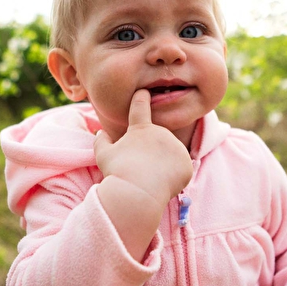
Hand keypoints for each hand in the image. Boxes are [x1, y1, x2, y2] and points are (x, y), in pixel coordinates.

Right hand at [94, 89, 192, 206]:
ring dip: (164, 164)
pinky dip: (174, 177)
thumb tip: (100, 132)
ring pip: (171, 155)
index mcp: (141, 129)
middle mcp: (162, 133)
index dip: (141, 98)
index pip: (140, 106)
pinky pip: (181, 169)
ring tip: (151, 179)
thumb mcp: (103, 155)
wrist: (137, 193)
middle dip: (153, 152)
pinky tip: (163, 184)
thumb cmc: (118, 173)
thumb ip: (101, 141)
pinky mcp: (186, 163)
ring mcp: (176, 147)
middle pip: (158, 141)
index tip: (144, 92)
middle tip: (141, 169)